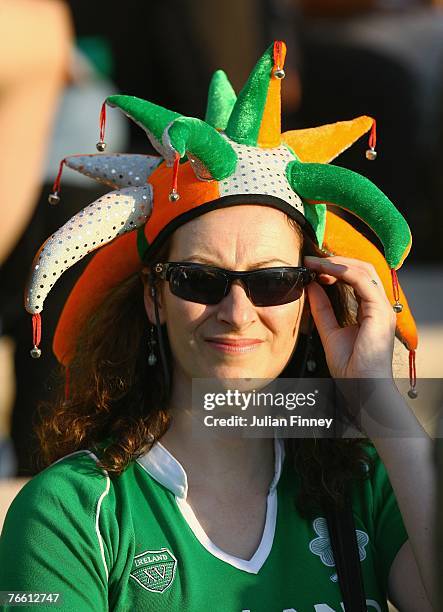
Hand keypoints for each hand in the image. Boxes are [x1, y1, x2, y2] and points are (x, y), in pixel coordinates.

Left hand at [304, 255, 396, 378]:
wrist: (361, 387)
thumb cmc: (350, 367)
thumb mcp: (329, 331)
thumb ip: (322, 309)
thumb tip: (312, 286)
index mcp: (371, 310)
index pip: (356, 278)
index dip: (334, 269)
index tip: (312, 267)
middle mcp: (379, 306)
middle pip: (362, 269)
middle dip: (335, 261)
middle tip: (311, 260)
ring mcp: (382, 308)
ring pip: (363, 270)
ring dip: (336, 263)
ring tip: (315, 263)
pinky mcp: (380, 311)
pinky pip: (362, 281)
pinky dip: (343, 272)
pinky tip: (325, 271)